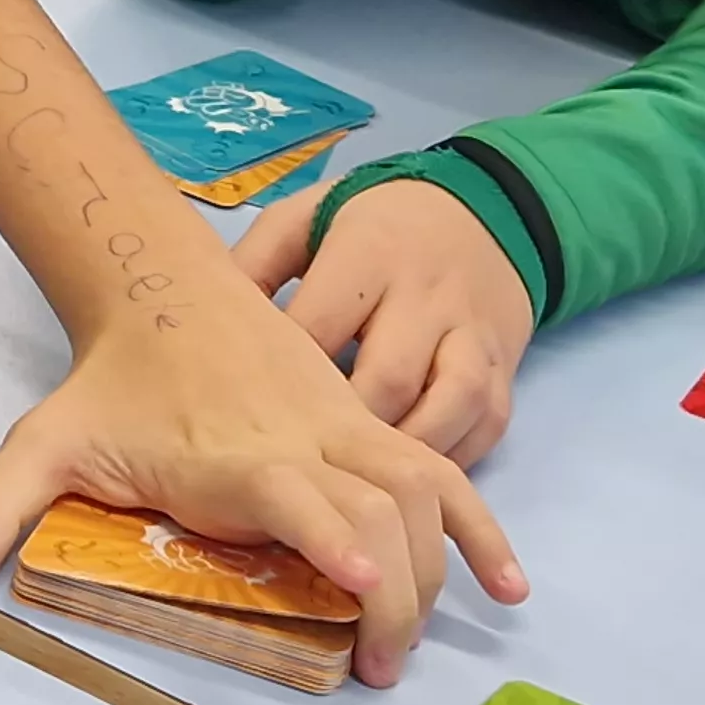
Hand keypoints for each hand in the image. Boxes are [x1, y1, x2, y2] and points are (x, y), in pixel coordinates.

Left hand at [0, 261, 526, 688]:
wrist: (160, 288)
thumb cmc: (109, 380)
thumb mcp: (44, 440)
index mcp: (235, 454)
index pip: (299, 497)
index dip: (333, 542)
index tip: (358, 590)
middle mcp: (304, 438)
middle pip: (377, 513)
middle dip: (391, 595)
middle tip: (370, 667)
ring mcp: (344, 426)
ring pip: (420, 493)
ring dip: (434, 569)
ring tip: (409, 642)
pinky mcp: (366, 423)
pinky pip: (443, 472)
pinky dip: (481, 526)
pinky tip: (507, 584)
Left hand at [241, 181, 536, 464]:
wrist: (479, 213)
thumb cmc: (371, 225)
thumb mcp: (304, 220)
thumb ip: (255, 264)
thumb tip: (197, 320)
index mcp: (368, 253)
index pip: (321, 327)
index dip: (283, 377)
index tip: (247, 418)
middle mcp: (427, 296)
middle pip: (386, 377)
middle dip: (342, 432)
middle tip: (299, 470)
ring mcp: (474, 337)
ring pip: (447, 408)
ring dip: (401, 455)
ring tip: (357, 490)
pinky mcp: (507, 373)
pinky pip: (484, 428)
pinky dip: (449, 462)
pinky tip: (407, 487)